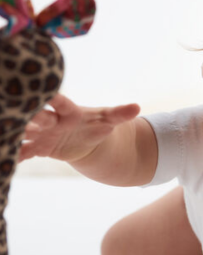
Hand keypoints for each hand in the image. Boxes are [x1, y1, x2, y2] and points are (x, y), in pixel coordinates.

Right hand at [20, 93, 139, 163]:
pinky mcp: (37, 148)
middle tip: (23, 118)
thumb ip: (120, 113)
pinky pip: (23, 151)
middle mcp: (52, 119)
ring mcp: (42, 133)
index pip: (60, 102)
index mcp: (69, 111)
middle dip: (31, 117)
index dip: (53, 99)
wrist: (86, 140)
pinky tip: (6, 159)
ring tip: (9, 133)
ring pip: (25, 132)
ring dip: (17, 133)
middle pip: (37, 116)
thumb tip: (137, 107)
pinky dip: (15, 154)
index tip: (45, 95)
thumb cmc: (96, 125)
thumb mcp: (108, 120)